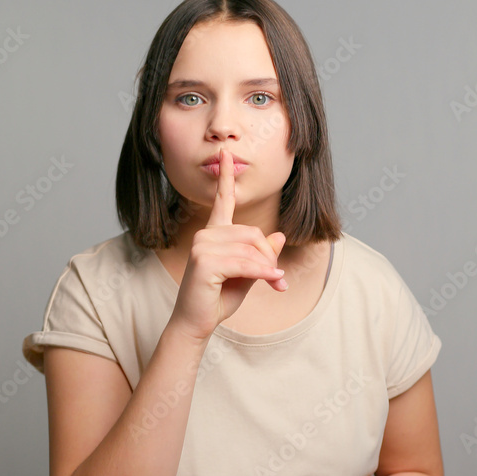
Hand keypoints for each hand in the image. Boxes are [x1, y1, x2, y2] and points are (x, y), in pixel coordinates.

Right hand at [168, 148, 287, 340]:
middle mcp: (206, 234)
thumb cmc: (218, 298)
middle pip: (254, 233)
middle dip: (270, 257)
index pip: (222, 200)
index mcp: (214, 233)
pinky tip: (274, 283)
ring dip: (268, 270)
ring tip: (273, 284)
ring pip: (252, 250)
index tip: (227, 152)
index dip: (226, 176)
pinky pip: (246, 264)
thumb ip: (261, 255)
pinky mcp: (204, 261)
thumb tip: (279, 235)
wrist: (196, 322)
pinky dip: (264, 274)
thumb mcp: (248, 274)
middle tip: (278, 279)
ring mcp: (202, 245)